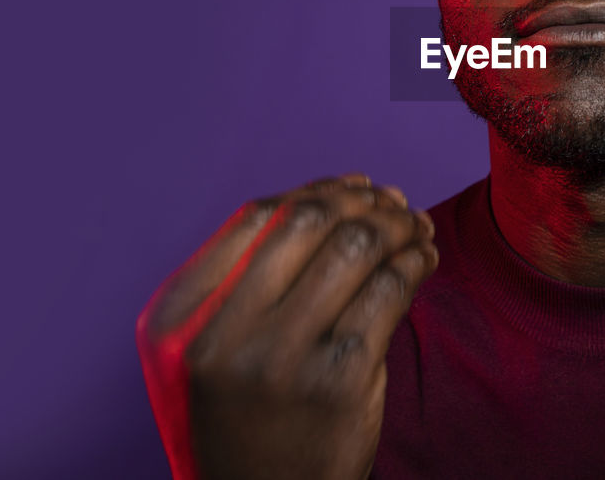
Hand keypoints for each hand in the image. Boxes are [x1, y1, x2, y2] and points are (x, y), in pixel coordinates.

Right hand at [136, 173, 437, 478]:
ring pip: (357, 247)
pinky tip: (424, 259)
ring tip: (416, 227)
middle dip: (363, 200)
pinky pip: (391, 290)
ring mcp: (284, 356)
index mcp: (180, 320)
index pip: (256, 218)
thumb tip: (336, 195)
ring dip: (399, 224)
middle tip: (394, 201)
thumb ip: (248, 279)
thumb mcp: (211, 352)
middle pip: (309, 221)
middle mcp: (224, 335)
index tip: (355, 186)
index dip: (316, 189)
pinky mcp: (342, 378)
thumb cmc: (250, 418)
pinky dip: (416, 261)